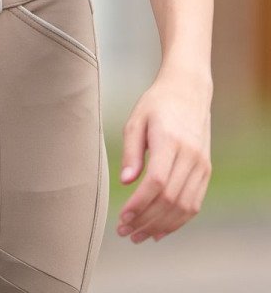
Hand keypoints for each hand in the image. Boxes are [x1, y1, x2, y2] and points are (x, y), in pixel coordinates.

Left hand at [116, 69, 211, 242]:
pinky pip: (194, 203)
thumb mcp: (136, 120)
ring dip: (161, 226)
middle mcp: (190, 156)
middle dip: (147, 220)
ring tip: (139, 236)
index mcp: (170, 141)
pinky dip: (178, 220)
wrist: (189, 92)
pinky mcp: (206, 171)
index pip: (157, 182)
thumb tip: (125, 181)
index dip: (140, 203)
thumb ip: (131, 151)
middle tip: (125, 232)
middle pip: (170, 199)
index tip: (123, 217)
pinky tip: (160, 229)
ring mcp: (202, 165)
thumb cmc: (157, 104)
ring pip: (184, 206)